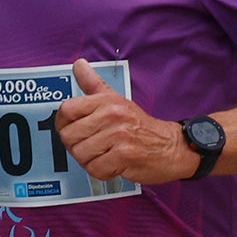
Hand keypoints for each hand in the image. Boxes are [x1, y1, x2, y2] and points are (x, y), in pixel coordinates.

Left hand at [54, 59, 195, 184]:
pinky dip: (102, 171)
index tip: (75, 129)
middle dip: (78, 146)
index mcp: (108, 101)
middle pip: (69, 136)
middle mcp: (113, 115)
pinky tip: (114, 164)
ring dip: (90, 160)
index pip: (67, 110)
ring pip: (80, 154)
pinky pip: (95, 169)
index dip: (65, 124)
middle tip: (95, 145)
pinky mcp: (125, 156)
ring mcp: (119, 135)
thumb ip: (93, 83)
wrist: (172, 147)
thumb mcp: (117, 100)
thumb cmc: (141, 127)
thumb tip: (78, 64)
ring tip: (106, 154)